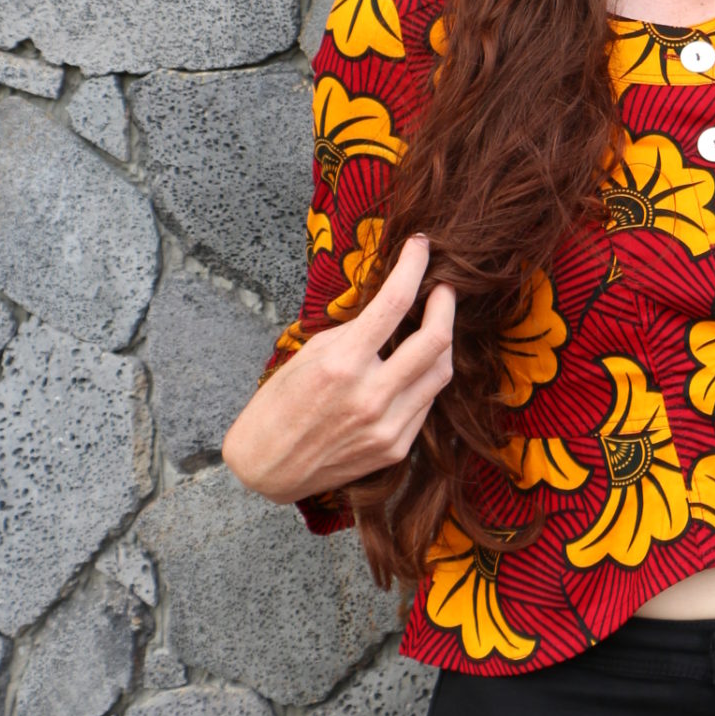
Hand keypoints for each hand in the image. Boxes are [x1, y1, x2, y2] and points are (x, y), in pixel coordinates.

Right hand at [221, 233, 456, 505]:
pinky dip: (426, 377)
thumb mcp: (308, 355)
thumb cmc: (278, 405)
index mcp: (342, 364)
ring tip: (435, 322)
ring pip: (441, 372)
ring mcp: (387, 426)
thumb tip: (391, 307)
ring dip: (443, 340)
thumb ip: (354, 332)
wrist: (268, 468)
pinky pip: (426, 403)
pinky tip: (417, 365)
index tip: (422, 246)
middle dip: (446, 304)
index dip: (414, 265)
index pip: (394, 302)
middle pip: (436, 339)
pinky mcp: (395, 447)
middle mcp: (370, 395)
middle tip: (443, 288)